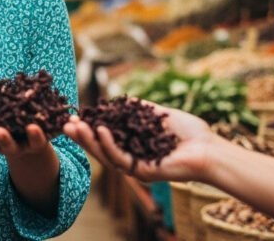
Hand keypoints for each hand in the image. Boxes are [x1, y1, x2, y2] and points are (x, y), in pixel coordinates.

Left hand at [0, 119, 51, 160]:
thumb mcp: (50, 122)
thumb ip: (53, 116)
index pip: (36, 141)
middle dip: (3, 139)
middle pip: (9, 147)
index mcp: (35, 144)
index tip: (33, 127)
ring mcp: (2, 146)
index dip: (35, 135)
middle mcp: (18, 148)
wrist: (27, 140)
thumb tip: (63, 101)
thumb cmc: (42, 125)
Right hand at [63, 103, 216, 182]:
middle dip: (82, 136)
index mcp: (134, 145)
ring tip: (76, 127)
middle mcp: (132, 157)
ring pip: (105, 155)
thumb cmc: (189, 132)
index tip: (75, 116)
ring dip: (89, 140)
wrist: (209, 148)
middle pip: (100, 148)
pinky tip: (100, 130)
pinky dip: (108, 144)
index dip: (89, 128)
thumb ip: (138, 109)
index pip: (105, 137)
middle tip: (65, 123)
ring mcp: (136, 166)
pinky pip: (120, 159)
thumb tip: (120, 100)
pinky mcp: (142, 172)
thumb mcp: (158, 114)